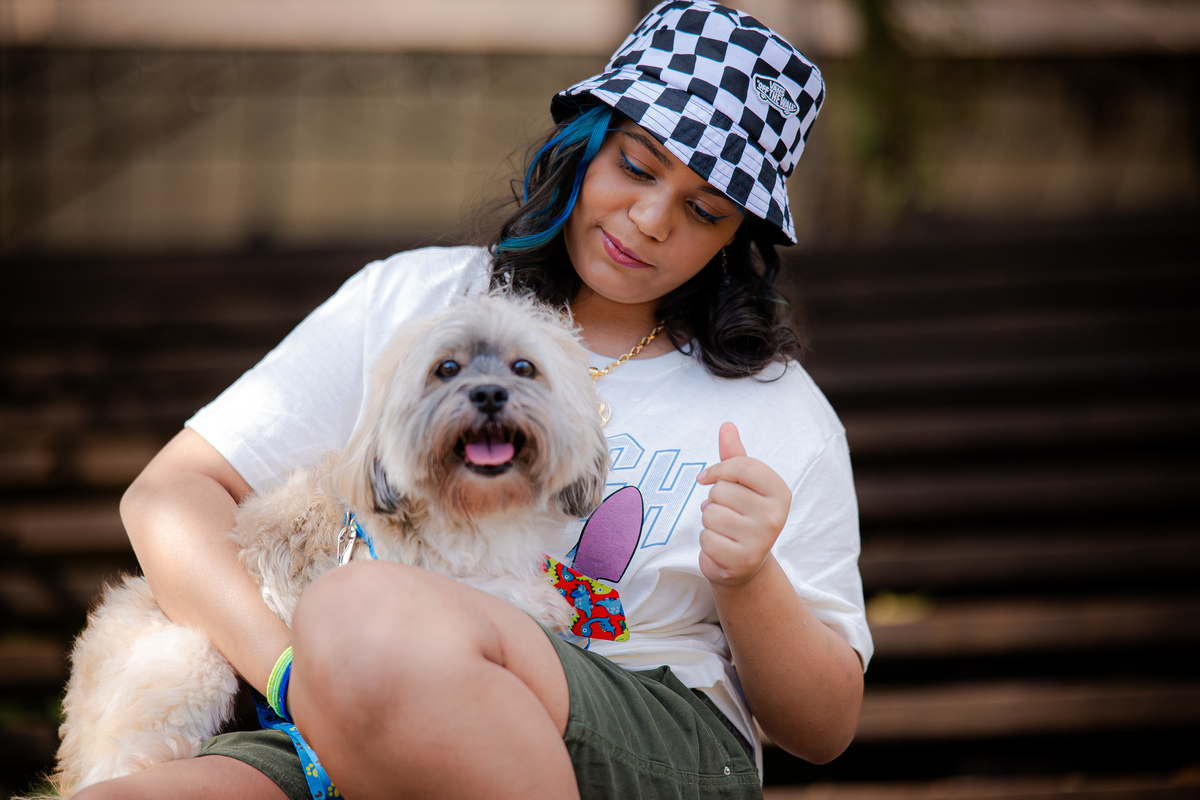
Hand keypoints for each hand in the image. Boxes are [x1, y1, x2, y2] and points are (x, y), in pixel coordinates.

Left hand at [695, 422, 791, 587]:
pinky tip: (721, 547)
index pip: (743, 465)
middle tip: (727, 513)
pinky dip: (707, 542)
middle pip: (721, 490)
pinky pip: (706, 538)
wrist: (745, 563)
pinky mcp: (742, 560)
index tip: (707, 477)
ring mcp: (760, 540)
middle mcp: (775, 516)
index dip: (718, 469)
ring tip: (724, 529)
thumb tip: (727, 425)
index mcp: (780, 492)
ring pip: (710, 513)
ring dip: (709, 521)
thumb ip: (734, 457)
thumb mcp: (741, 485)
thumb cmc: (741, 515)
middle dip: (714, 500)